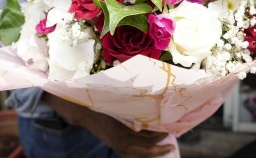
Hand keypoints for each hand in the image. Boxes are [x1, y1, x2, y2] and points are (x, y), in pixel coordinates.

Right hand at [43, 93, 174, 157]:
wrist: (84, 111)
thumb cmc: (103, 103)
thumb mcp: (119, 104)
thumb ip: (132, 107)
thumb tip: (152, 104)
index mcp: (122, 129)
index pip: (145, 137)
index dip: (158, 135)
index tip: (169, 131)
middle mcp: (120, 140)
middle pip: (144, 149)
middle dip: (159, 148)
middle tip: (172, 146)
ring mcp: (116, 145)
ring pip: (138, 154)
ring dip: (152, 152)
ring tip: (164, 149)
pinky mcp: (114, 145)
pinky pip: (131, 155)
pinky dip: (142, 154)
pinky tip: (149, 152)